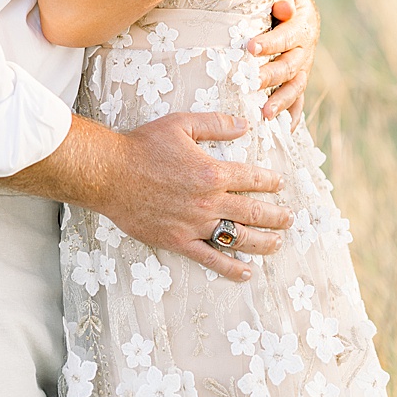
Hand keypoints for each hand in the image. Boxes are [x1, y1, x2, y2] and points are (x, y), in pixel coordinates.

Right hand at [103, 112, 291, 281]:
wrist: (108, 173)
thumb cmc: (141, 146)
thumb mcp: (179, 124)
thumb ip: (215, 124)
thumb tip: (245, 124)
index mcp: (213, 172)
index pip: (253, 178)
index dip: (270, 181)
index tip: (278, 183)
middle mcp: (209, 201)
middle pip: (254, 212)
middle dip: (276, 216)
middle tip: (288, 219)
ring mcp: (195, 224)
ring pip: (240, 237)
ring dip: (263, 242)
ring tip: (276, 243)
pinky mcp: (178, 240)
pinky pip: (210, 258)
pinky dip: (230, 267)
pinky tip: (245, 272)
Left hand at [250, 0, 317, 120]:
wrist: (298, 12)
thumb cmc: (282, 2)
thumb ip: (282, 1)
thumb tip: (282, 8)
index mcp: (301, 28)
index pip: (285, 37)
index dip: (269, 43)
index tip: (249, 47)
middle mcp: (304, 52)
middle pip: (289, 67)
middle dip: (270, 76)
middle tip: (250, 83)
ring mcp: (303, 69)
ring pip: (295, 88)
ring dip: (281, 102)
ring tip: (264, 113)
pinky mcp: (299, 81)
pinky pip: (298, 101)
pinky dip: (293, 116)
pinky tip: (283, 130)